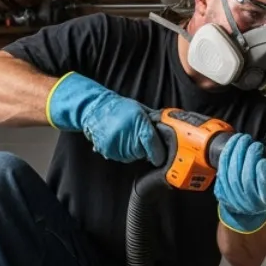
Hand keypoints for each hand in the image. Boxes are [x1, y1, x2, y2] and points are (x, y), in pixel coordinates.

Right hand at [46, 72, 163, 165]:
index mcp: (139, 123)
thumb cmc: (120, 107)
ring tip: (127, 136)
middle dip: (145, 148)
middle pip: (144, 153)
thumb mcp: (141, 109)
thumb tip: (171, 129)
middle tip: (138, 136)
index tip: (160, 156)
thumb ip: (156, 120)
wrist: (95, 108)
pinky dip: (123, 152)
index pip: (154, 146)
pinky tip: (120, 140)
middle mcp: (129, 136)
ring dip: (134, 151)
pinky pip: (122, 158)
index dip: (159, 154)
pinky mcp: (108, 151)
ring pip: (134, 157)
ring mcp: (117, 145)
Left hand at [214, 133, 265, 232]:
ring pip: (232, 175)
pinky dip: (227, 154)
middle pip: (247, 179)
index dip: (263, 175)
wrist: (251, 201)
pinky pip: (222, 170)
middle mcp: (251, 202)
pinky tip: (234, 143)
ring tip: (243, 139)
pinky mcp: (223, 192)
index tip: (264, 161)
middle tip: (255, 145)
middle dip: (250, 159)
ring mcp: (236, 199)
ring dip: (237, 153)